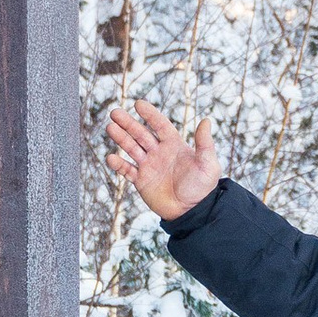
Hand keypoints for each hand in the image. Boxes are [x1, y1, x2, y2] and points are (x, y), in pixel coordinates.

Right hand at [106, 95, 220, 220]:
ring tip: (110, 127)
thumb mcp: (208, 165)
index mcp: (174, 145)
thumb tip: (207, 120)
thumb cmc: (202, 188)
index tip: (138, 104)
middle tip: (115, 113)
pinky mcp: (141, 181)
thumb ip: (205, 143)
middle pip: (140, 134)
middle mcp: (159, 153)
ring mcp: (149, 166)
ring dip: (120, 138)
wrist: (192, 212)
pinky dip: (119, 164)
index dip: (150, 114)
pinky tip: (111, 157)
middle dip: (128, 123)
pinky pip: (127, 170)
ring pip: (131, 148)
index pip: (160, 125)